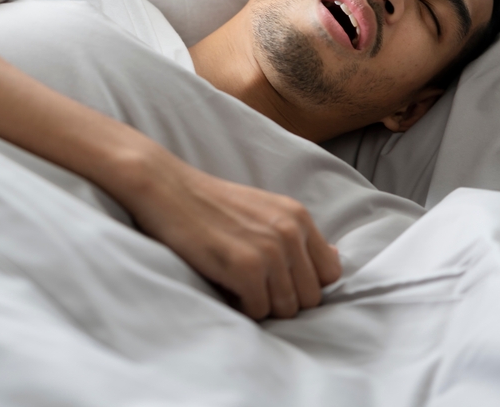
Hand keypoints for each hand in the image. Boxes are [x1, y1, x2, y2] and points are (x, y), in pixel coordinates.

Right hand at [125, 156, 341, 320]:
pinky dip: (241, 307)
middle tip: (251, 286)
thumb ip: (298, 234)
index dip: (304, 284)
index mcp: (298, 217)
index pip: (330, 274)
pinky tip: (224, 285)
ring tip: (236, 284)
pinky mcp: (245, 268)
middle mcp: (291, 233)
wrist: (165, 188)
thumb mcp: (264, 209)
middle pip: (310, 298)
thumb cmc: (207, 202)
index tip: (276, 280)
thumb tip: (334, 259)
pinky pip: (258, 311)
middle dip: (282, 299)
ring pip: (286, 309)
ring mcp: (270, 251)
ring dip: (261, 305)